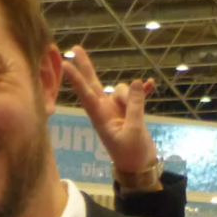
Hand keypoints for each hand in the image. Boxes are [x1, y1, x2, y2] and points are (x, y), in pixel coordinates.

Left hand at [62, 46, 158, 187]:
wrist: (139, 167)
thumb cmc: (132, 154)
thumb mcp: (134, 131)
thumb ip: (135, 107)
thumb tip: (137, 82)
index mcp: (100, 117)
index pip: (86, 94)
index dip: (76, 79)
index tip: (65, 64)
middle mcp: (105, 110)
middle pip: (93, 84)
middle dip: (85, 66)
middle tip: (75, 48)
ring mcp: (117, 110)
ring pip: (123, 89)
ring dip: (133, 96)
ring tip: (137, 116)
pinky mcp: (130, 111)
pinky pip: (136, 96)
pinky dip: (143, 91)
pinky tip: (151, 84)